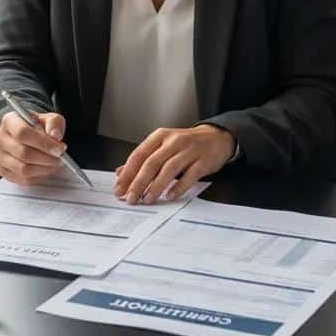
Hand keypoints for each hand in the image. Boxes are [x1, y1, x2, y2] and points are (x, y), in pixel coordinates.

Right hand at [0, 109, 67, 184]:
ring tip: (55, 164)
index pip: (22, 132)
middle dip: (46, 158)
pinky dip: (38, 177)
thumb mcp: (49, 118)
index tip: (59, 149)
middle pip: (23, 152)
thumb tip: (55, 135)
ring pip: (22, 169)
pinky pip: (22, 179)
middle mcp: (0, 137)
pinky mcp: (2, 170)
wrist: (28, 135)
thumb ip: (54, 123)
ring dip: (43, 169)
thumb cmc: (37, 126)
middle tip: (60, 158)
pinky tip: (46, 169)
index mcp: (9, 120)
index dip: (43, 143)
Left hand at [114, 124, 235, 204]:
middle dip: (139, 182)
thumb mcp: (163, 145)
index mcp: (160, 136)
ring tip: (147, 199)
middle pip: (152, 162)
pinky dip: (178, 187)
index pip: (139, 154)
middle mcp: (174, 141)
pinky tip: (169, 196)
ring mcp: (190, 150)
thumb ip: (143, 158)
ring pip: (169, 169)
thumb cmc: (186, 144)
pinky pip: (189, 175)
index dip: (128, 172)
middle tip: (131, 198)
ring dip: (156, 186)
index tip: (119, 188)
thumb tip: (120, 173)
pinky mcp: (203, 161)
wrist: (216, 137)